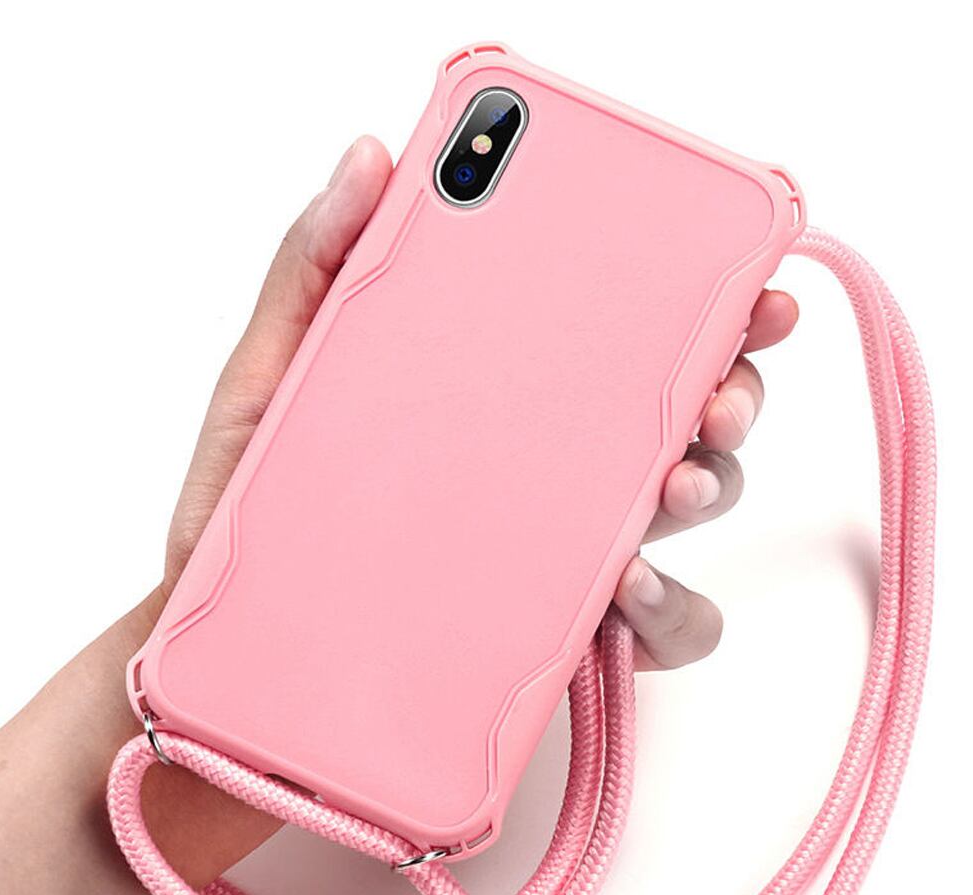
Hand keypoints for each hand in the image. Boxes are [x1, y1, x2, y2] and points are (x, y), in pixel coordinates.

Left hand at [158, 136, 797, 668]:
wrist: (227, 660)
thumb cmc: (244, 522)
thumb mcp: (266, 386)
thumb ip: (313, 273)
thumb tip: (371, 157)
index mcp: (497, 403)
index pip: (617, 341)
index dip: (699, 307)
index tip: (745, 284)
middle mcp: (544, 475)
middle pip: (679, 419)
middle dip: (729, 394)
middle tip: (720, 393)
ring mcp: (558, 561)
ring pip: (686, 515)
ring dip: (712, 490)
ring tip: (673, 486)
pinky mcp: (556, 645)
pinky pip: (657, 631)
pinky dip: (671, 610)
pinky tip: (626, 588)